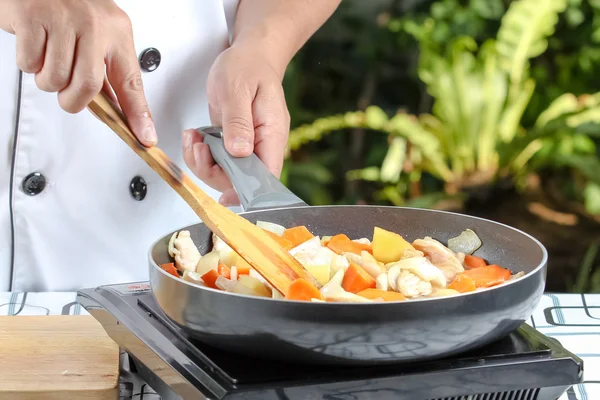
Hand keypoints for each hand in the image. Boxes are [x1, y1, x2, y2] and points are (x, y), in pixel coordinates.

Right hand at [0, 0, 156, 145]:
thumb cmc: (67, 4)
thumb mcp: (98, 32)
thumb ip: (105, 69)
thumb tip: (112, 109)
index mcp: (116, 31)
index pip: (132, 82)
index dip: (138, 114)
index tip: (145, 137)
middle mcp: (94, 25)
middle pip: (87, 87)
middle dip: (73, 100)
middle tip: (67, 92)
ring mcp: (64, 20)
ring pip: (54, 79)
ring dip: (47, 79)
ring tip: (48, 56)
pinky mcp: (33, 17)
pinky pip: (29, 64)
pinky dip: (28, 63)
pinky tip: (34, 43)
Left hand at [182, 44, 289, 205]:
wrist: (249, 56)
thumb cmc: (248, 67)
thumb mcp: (238, 89)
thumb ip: (238, 121)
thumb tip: (239, 152)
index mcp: (272, 134)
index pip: (266, 177)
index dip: (247, 192)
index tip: (225, 198)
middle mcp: (262, 145)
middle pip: (241, 180)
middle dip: (214, 171)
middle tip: (199, 148)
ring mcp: (248, 146)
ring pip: (225, 173)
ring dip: (203, 162)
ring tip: (194, 138)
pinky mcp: (234, 144)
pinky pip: (217, 161)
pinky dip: (201, 153)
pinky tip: (195, 136)